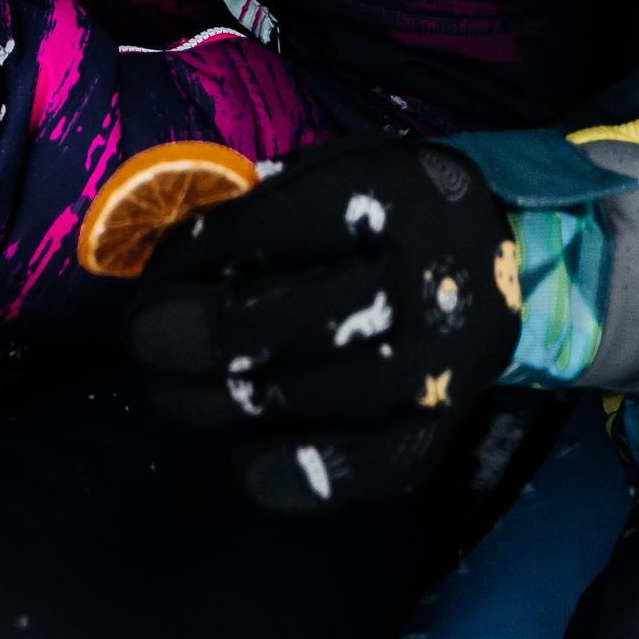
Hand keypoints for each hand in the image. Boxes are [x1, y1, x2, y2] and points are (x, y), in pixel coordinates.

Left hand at [127, 135, 521, 513]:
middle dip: (188, 333)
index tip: (149, 282)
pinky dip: (308, 474)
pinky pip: (378, 463)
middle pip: (280, 318)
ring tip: (166, 390)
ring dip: (218, 401)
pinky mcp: (445, 421)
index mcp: (380, 192)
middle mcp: (413, 275)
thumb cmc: (386, 206)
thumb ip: (262, 201)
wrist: (499, 249)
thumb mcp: (335, 164)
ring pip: (310, 394)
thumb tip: (171, 258)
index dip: (186, 260)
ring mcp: (435, 356)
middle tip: (139, 340)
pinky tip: (247, 466)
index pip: (260, 231)